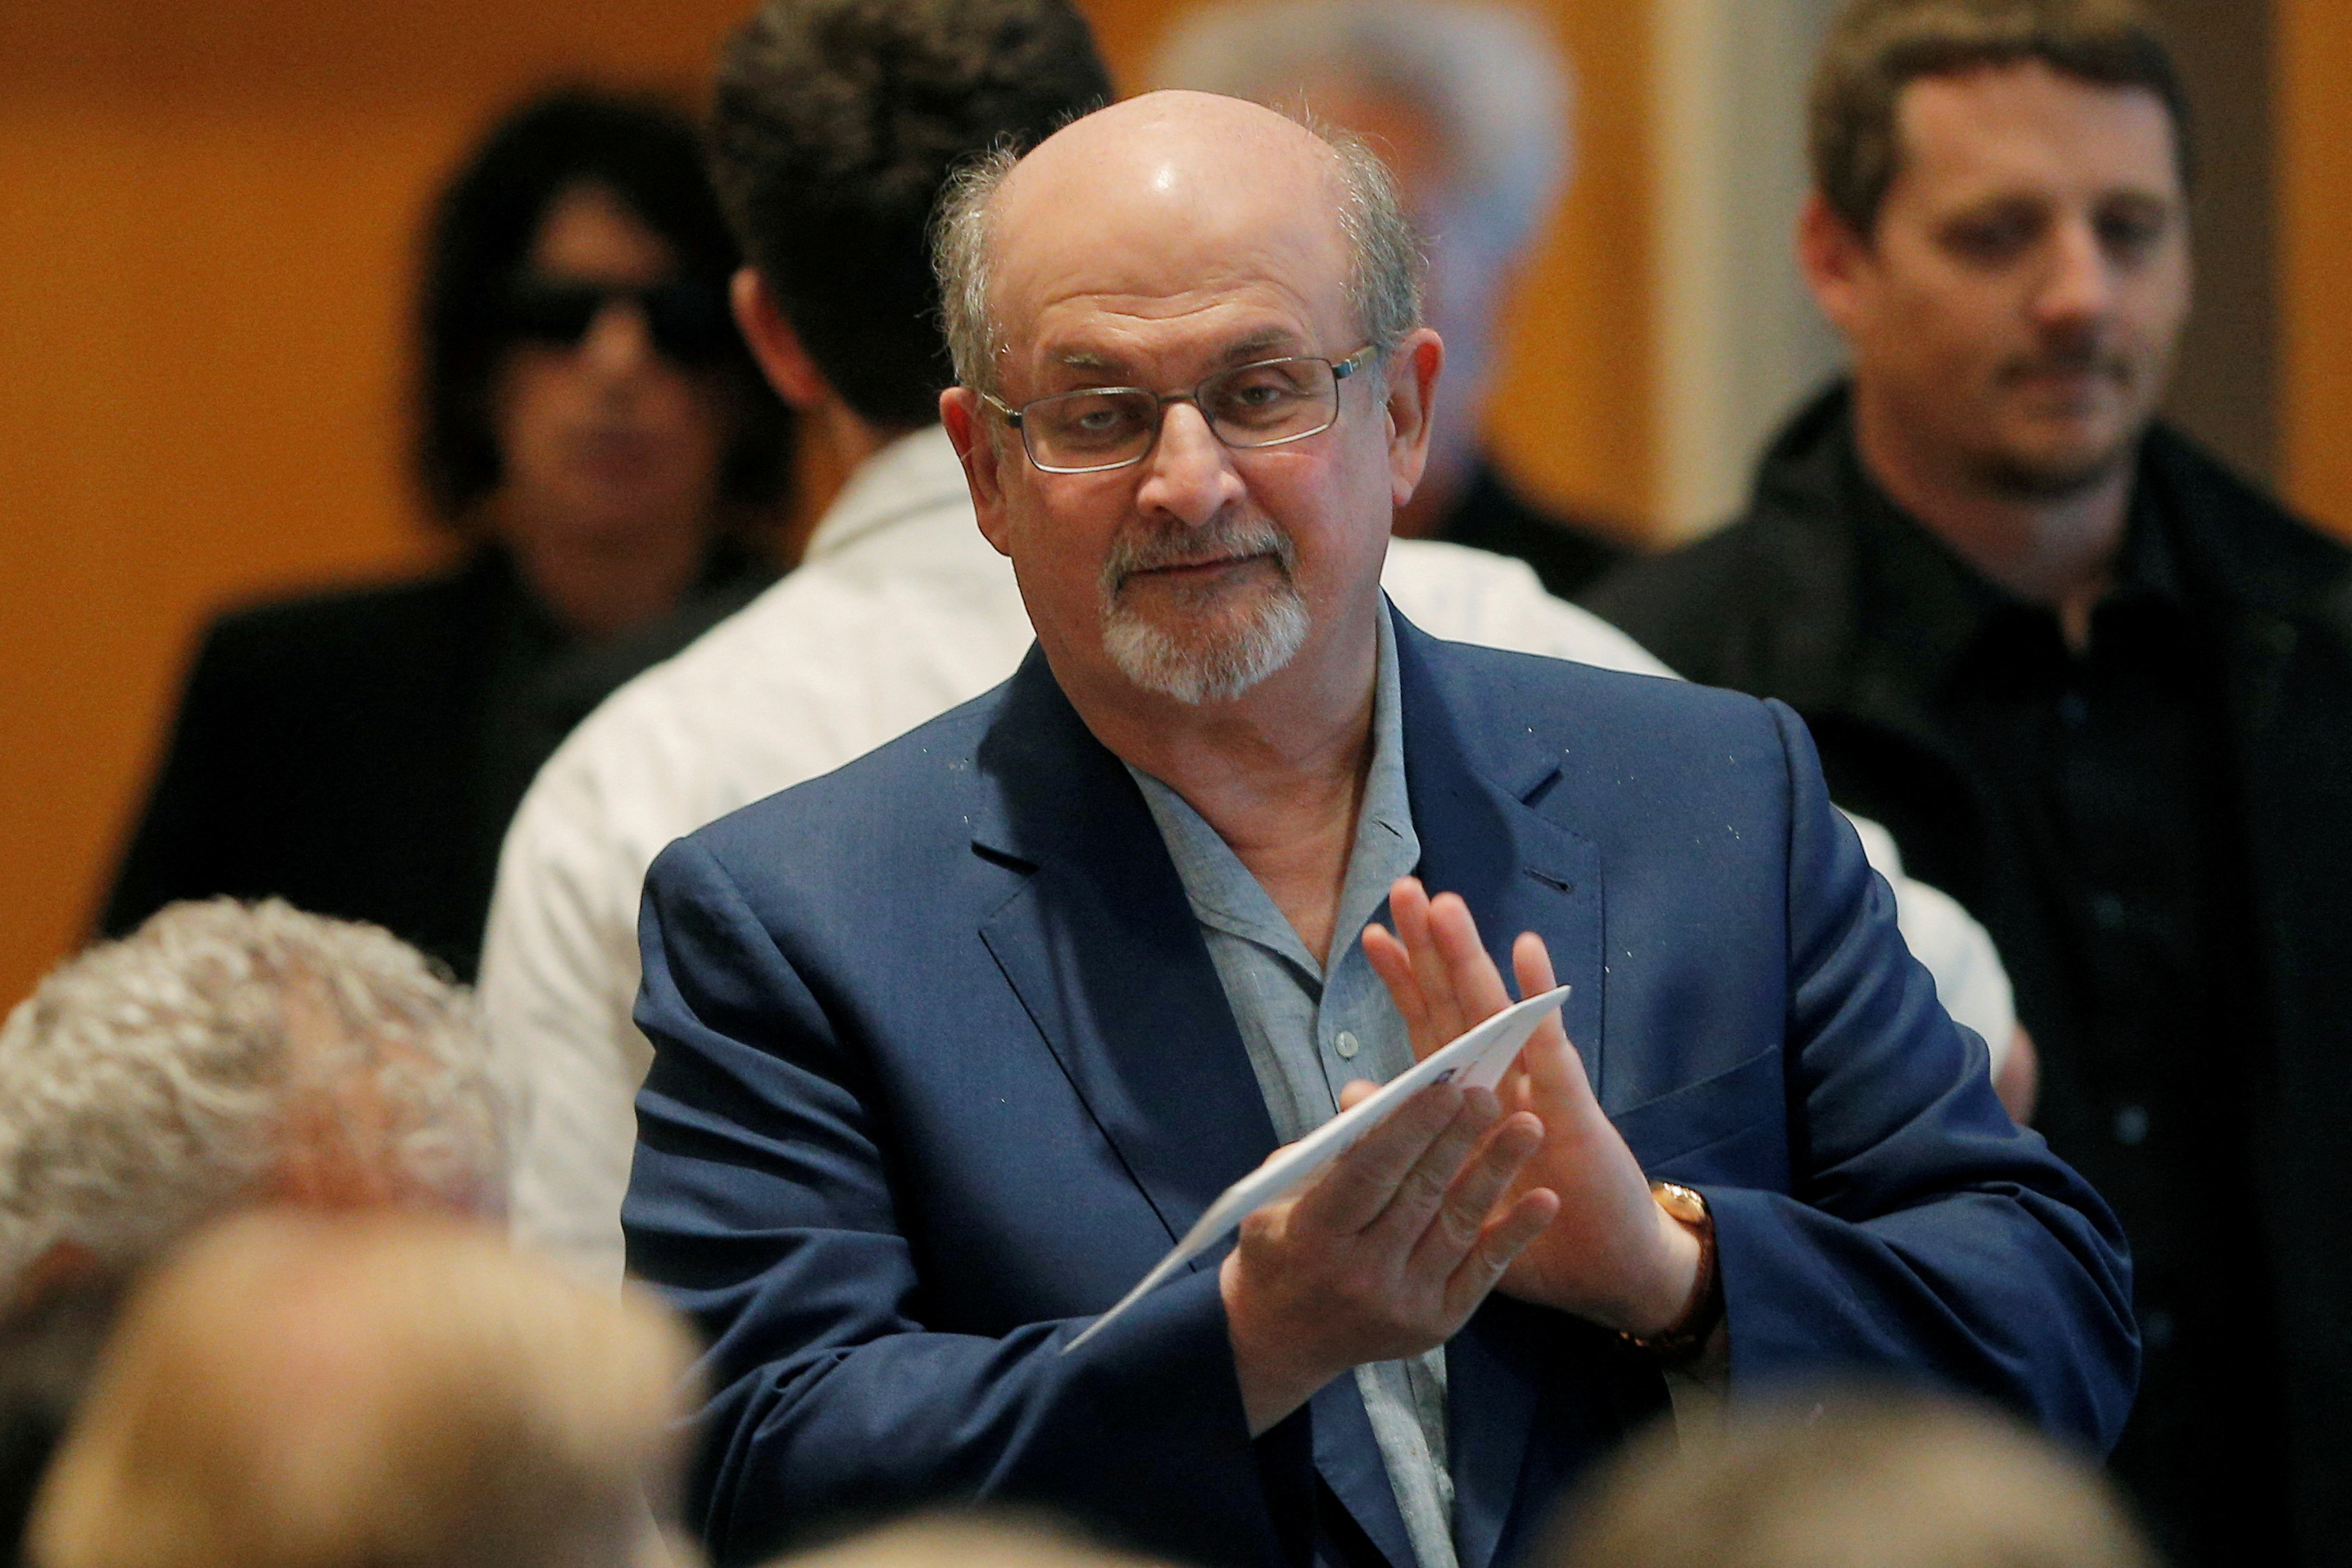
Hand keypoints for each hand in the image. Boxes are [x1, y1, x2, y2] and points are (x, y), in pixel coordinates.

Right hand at [1218, 1078, 1557, 1435]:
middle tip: (1490, 1094)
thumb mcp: (1279, 1194)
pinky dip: (1514, 1235)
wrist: (1282, 1339)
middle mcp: (1360, 1274)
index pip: (1370, 1173)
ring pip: (1457, 1227)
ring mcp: (1402, 1303)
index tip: (1444, 1087)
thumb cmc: (1281, 1246)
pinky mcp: (1435, 1324)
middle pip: (1419, 1195)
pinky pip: (1482, 1272)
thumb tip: (1385, 1099)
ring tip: (1527, 1128)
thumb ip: (1330, 1152)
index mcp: (1314, 1235)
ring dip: (1495, 1173)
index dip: (1409, 1129)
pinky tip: (1544, 1200)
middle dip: (1458, 1139)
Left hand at [1363, 877, 1699, 1334]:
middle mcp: (1505, 1081)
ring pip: (1498, 1013)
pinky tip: (1526, 950)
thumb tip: (1351, 1093)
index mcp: (1474, 1101)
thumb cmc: (1532, 1231)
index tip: (1370, 935)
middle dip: (1432, 947)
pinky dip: (1539, 998)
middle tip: (1403, 888)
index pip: (1431, 1028)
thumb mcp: (1455, 1189)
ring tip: (1445, 906)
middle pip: (1460, 1003)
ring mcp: (1540, 1090)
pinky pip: (1551, 1048)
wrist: (1609, 1273)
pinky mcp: (1574, 1110)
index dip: (1405, 982)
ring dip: (1472, 958)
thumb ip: (1410, 1139)